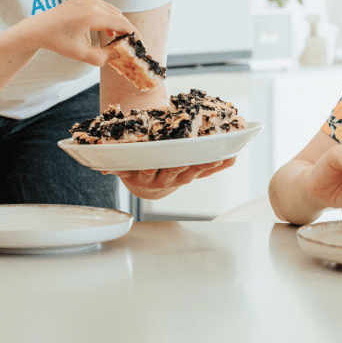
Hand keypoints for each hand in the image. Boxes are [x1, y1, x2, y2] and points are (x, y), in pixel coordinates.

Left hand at [24, 0, 133, 66]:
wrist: (39, 28)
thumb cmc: (58, 41)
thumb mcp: (81, 54)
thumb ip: (103, 57)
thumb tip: (119, 55)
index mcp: (92, 15)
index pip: (122, 24)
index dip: (133, 35)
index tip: (140, 45)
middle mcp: (92, 2)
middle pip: (119, 16)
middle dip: (126, 31)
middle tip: (130, 46)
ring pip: (112, 11)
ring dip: (117, 25)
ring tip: (117, 41)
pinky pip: (104, 7)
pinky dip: (108, 18)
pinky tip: (106, 32)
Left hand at [112, 158, 235, 199]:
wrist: (144, 186)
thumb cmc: (170, 173)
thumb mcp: (190, 170)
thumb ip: (211, 166)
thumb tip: (234, 157)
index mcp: (180, 177)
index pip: (196, 171)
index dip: (206, 165)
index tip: (216, 156)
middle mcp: (164, 180)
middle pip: (173, 173)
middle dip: (179, 165)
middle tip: (184, 157)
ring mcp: (145, 178)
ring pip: (148, 171)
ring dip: (148, 167)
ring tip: (149, 161)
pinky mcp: (127, 174)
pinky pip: (121, 170)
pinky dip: (114, 168)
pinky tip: (107, 167)